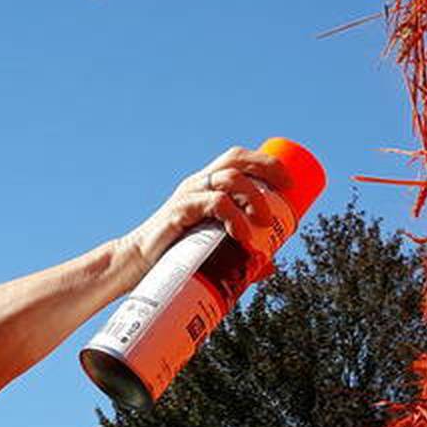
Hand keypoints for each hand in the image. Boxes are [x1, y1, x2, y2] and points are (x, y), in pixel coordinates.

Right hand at [118, 145, 293, 285]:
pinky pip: (214, 204)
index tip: (290, 183)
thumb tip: (270, 266)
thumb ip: (239, 255)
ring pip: (230, 179)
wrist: (137, 267)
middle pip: (236, 160)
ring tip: (266, 223)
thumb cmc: (173, 256)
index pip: (237, 159)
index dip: (265, 163)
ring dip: (256, 197)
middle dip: (267, 168)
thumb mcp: (211, 249)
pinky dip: (235, 217)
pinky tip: (244, 236)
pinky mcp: (180, 211)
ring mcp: (188, 195)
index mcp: (205, 186)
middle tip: (286, 192)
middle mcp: (196, 184)